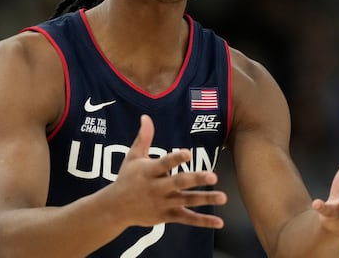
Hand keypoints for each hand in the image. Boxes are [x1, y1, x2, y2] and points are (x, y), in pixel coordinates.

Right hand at [107, 115, 226, 228]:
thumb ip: (143, 137)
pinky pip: (187, 219)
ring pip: (186, 201)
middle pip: (179, 183)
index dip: (175, 159)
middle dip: (196, 179)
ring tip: (223, 197)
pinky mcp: (166, 216)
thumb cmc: (126, 178)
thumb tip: (146, 117)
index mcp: (149, 171)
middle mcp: (157, 187)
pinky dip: (203, 221)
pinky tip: (219, 222)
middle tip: (213, 176)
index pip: (164, 163)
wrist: (115, 208)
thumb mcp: (132, 156)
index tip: (188, 153)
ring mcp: (163, 203)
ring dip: (205, 199)